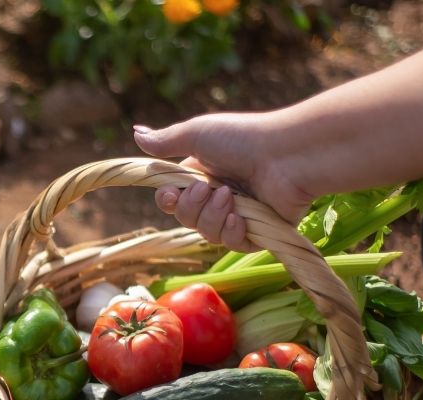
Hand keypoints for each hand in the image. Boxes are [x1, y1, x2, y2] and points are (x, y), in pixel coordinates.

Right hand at [133, 114, 315, 252]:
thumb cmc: (244, 138)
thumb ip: (165, 141)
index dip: (167, 201)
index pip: (173, 199)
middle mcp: (219, 196)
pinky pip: (232, 244)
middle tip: (208, 189)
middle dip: (191, 208)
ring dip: (212, 217)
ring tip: (231, 197)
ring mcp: (239, 215)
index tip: (170, 195)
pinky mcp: (259, 232)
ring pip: (207, 233)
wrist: (287, 155)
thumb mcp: (198, 134)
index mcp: (203, 175)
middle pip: (186, 219)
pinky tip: (240, 219)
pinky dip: (232, 233)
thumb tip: (135, 133)